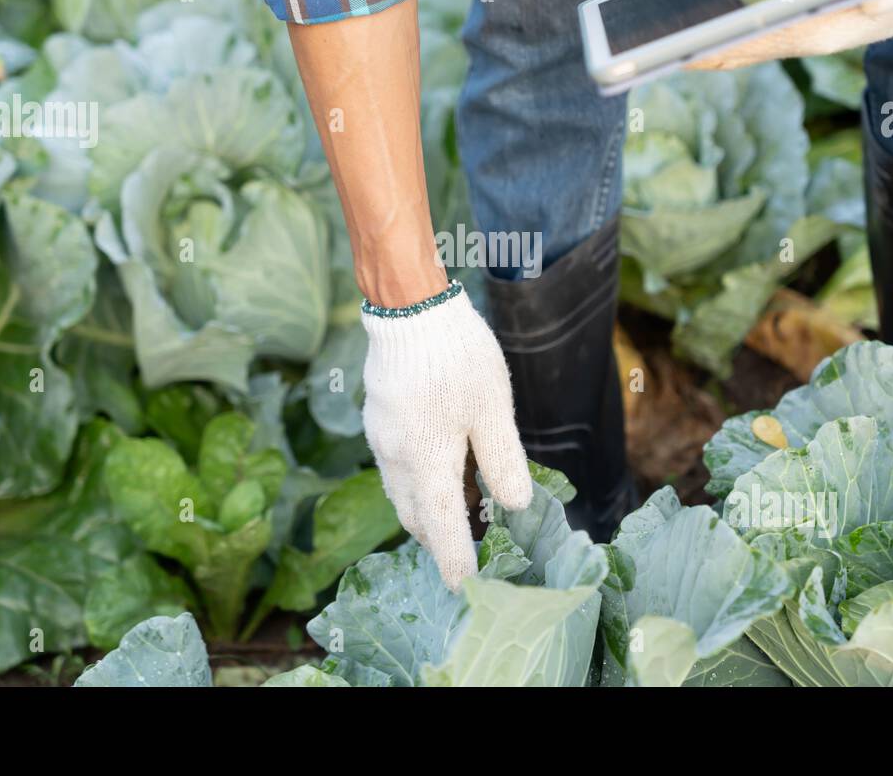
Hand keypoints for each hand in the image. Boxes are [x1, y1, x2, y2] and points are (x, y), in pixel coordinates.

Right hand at [361, 284, 533, 590]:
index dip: (454, 560)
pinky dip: (417, 480)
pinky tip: (440, 465)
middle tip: (466, 547)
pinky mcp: (378, 418)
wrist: (408, 307)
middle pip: (415, 516)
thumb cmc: (456, 357)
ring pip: (402, 491)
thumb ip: (503, 461)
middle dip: (438, 538)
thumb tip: (514, 505)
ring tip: (458, 510)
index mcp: (427, 463)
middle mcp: (396, 459)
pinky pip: (396, 466)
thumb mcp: (493, 410)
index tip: (465, 586)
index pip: (441, 528)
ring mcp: (381, 438)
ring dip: (426, 509)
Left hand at [689, 0, 892, 70]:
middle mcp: (807, 39)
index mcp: (824, 34)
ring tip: (671, 48)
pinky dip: (730, 34)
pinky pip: (757, 33)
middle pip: (745, 50)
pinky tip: (705, 33)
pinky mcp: (801, 23)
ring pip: (747, 45)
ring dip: (712, 48)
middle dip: (705, 53)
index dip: (726, 48)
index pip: (763, 44)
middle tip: (661, 56)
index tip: (690, 53)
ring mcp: (802, 33)